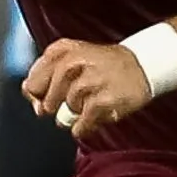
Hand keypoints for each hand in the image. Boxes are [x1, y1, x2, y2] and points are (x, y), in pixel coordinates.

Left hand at [22, 38, 154, 137]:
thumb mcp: (73, 58)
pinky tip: (91, 120)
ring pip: (67, 110)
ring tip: (91, 104)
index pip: (33, 81)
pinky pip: (83, 123)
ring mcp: (90, 81)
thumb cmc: (105, 65)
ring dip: (76, 114)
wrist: (144, 64)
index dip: (36, 96)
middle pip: (48, 99)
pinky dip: (84, 127)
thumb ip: (48, 75)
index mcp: (62, 50)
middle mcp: (74, 62)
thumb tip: (35, 104)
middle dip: (55, 107)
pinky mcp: (104, 100)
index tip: (42, 101)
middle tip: (70, 104)